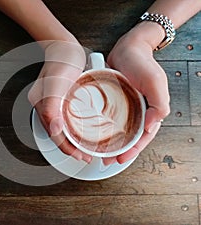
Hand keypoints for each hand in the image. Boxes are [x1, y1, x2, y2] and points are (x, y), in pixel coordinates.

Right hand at [28, 41, 92, 162]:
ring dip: (73, 140)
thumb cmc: (62, 61)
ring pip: (62, 129)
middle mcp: (45, 108)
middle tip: (86, 155)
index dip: (67, 148)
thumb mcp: (57, 83)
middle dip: (71, 148)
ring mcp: (52, 104)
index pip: (54, 135)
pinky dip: (75, 128)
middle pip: (57, 134)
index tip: (82, 155)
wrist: (65, 47)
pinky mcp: (60, 100)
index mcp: (41, 106)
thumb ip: (52, 107)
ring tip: (85, 147)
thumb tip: (54, 130)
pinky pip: (66, 119)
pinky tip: (84, 130)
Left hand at [104, 24, 169, 164]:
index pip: (142, 137)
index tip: (120, 159)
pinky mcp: (112, 100)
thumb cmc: (142, 63)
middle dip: (119, 150)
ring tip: (98, 151)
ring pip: (117, 129)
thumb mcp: (155, 83)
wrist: (127, 47)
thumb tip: (152, 126)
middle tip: (106, 159)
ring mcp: (123, 107)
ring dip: (110, 142)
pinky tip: (93, 132)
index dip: (132, 150)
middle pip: (128, 137)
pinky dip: (102, 126)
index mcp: (150, 111)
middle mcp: (136, 111)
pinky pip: (107, 116)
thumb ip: (159, 105)